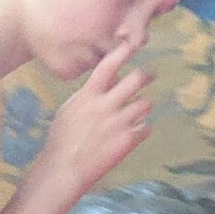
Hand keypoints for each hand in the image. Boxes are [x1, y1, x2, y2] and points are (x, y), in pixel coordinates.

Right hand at [41, 39, 153, 194]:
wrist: (64, 170)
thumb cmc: (63, 139)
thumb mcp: (70, 110)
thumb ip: (90, 92)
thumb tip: (110, 77)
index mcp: (87, 97)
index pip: (108, 66)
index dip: (122, 52)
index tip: (133, 43)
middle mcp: (104, 107)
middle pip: (136, 79)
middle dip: (147, 74)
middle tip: (151, 73)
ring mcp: (118, 123)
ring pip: (146, 103)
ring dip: (144, 105)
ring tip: (137, 110)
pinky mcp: (127, 141)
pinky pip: (146, 127)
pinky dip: (142, 129)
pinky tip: (133, 133)